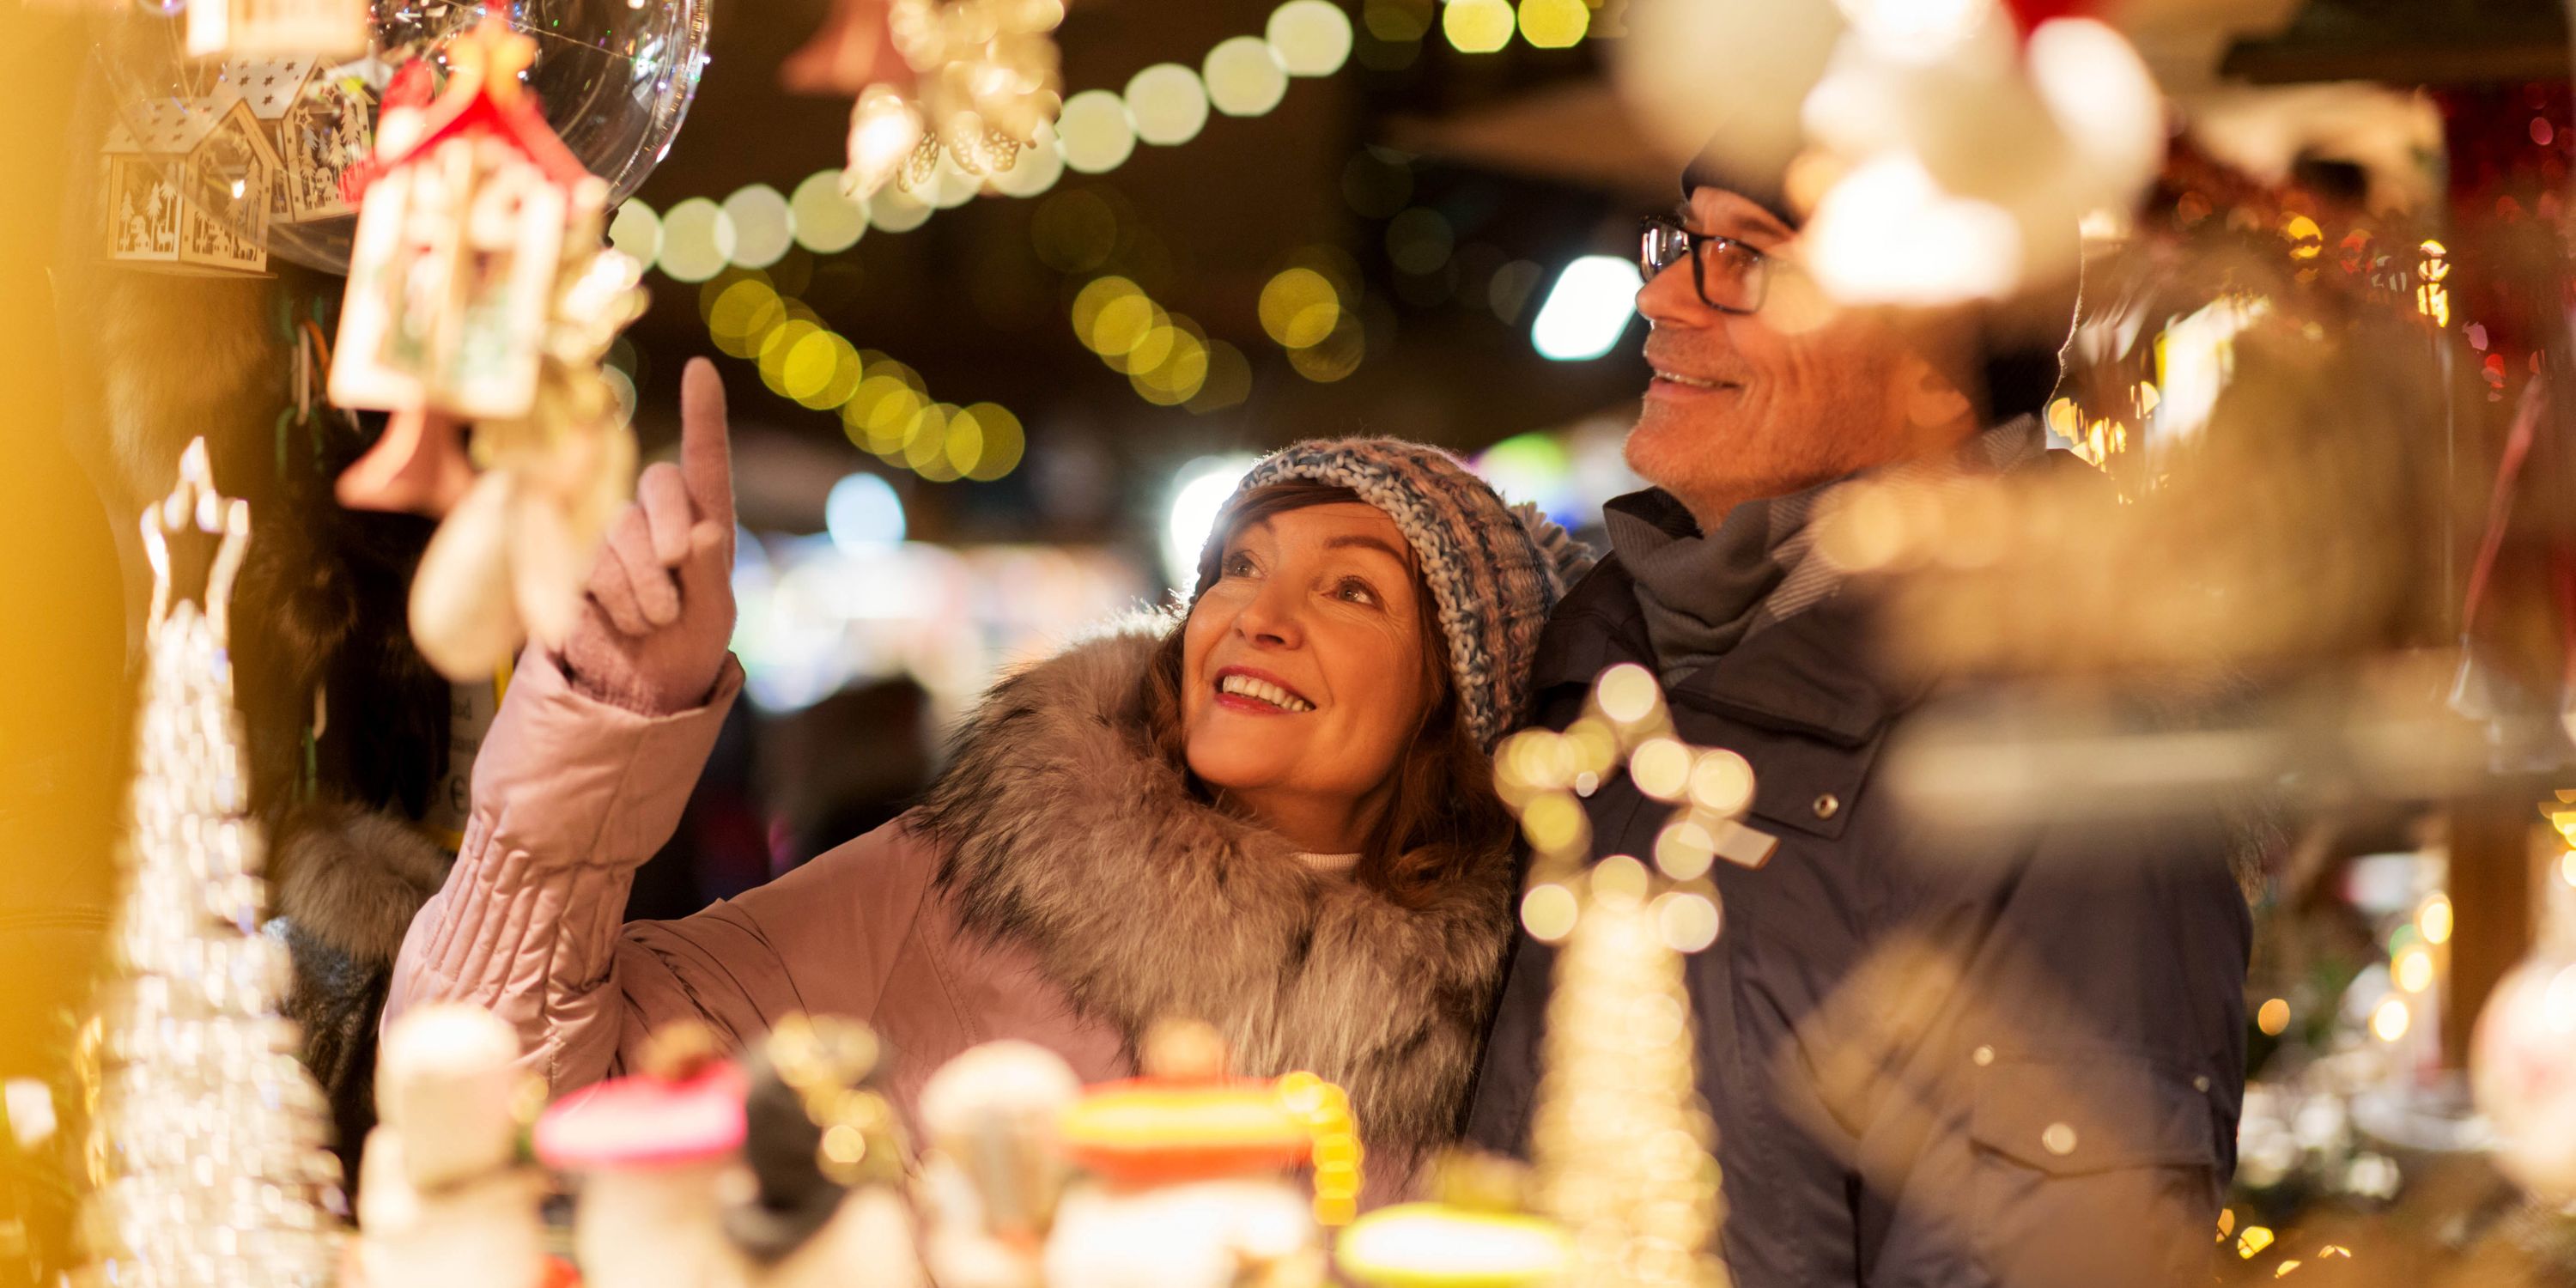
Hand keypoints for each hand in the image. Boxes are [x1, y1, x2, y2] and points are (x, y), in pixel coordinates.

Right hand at [558, 358, 737, 714]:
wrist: (638, 690)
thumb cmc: (687, 648)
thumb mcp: (715, 616)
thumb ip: (711, 574)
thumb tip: (703, 533)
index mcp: (704, 521)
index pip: (705, 461)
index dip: (703, 415)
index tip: (701, 369)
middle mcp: (656, 519)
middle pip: (658, 484)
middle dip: (670, 528)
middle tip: (679, 571)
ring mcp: (611, 537)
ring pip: (622, 530)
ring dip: (645, 583)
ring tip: (656, 620)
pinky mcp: (574, 564)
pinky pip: (590, 563)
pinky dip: (616, 599)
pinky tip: (625, 623)